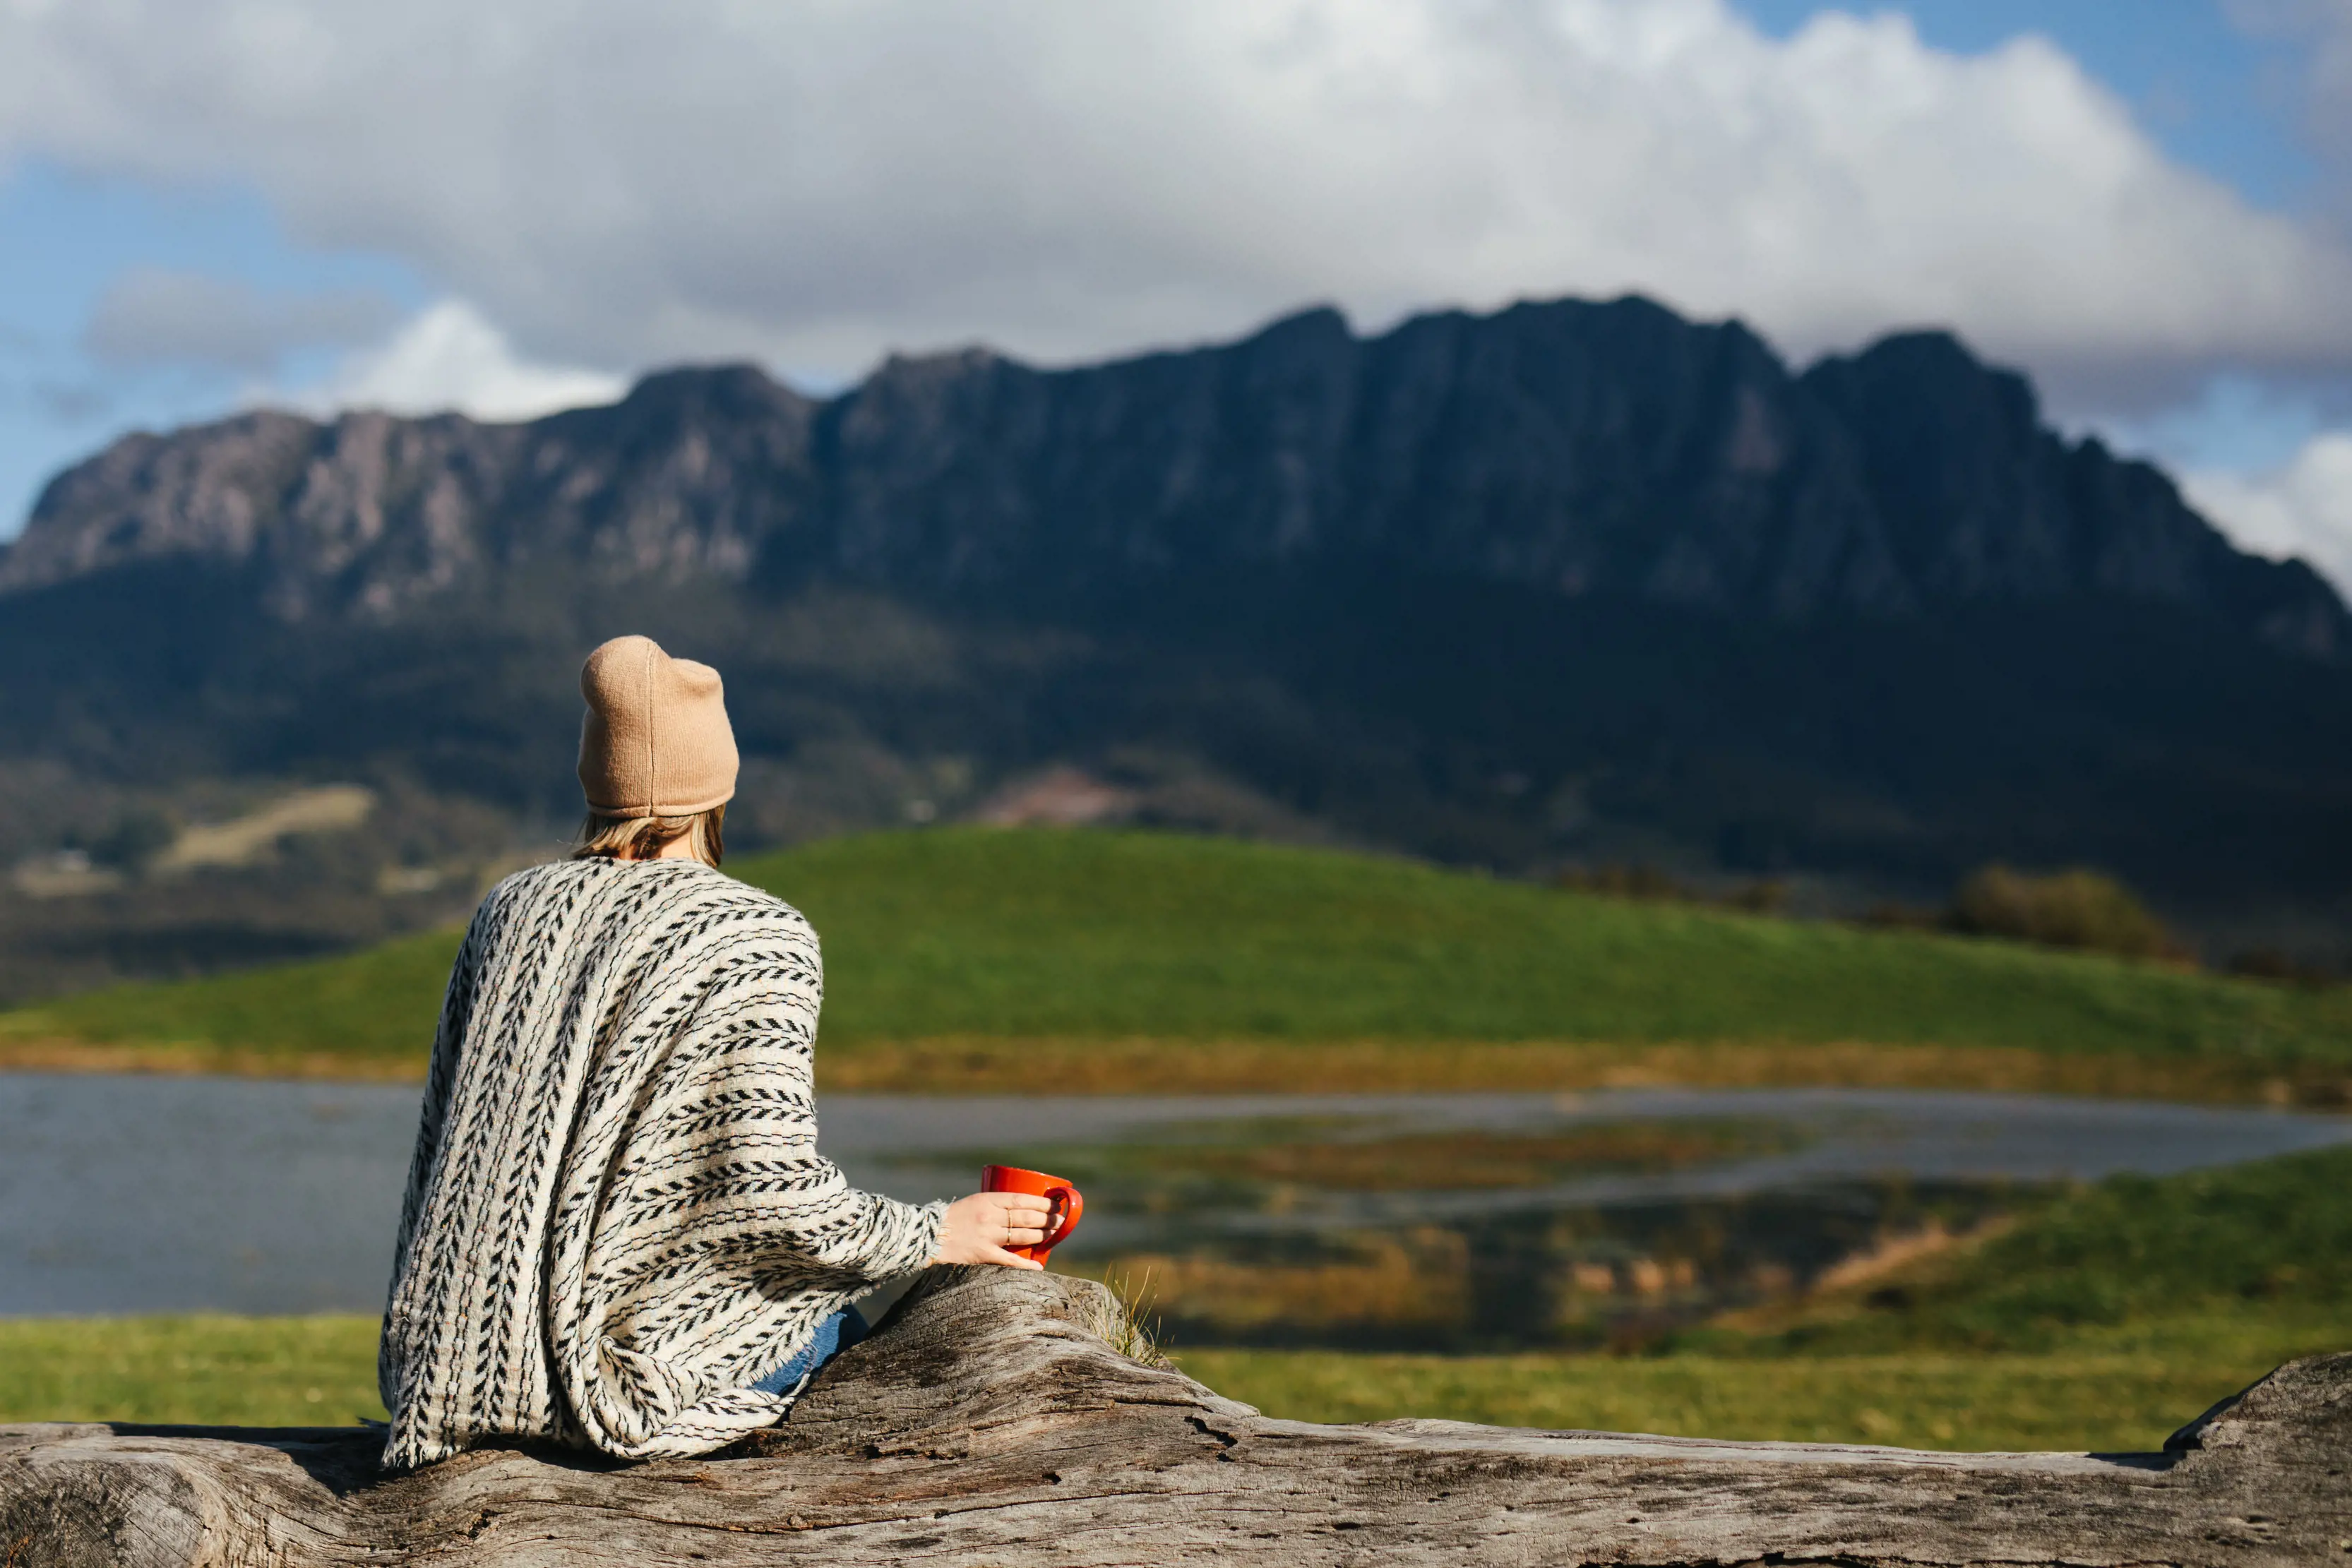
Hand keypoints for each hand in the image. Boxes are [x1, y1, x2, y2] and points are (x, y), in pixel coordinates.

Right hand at [930, 1191, 1056, 1269]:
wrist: (928, 1236)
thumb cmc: (953, 1218)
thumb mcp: (974, 1203)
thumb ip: (995, 1206)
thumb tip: (1023, 1211)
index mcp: (987, 1199)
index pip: (1022, 1199)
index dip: (1043, 1202)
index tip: (1056, 1204)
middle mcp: (990, 1216)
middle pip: (1027, 1216)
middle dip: (1048, 1218)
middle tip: (1061, 1220)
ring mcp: (987, 1236)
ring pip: (1023, 1235)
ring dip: (1043, 1235)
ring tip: (1055, 1234)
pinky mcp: (982, 1255)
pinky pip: (1010, 1261)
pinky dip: (1026, 1264)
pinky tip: (1039, 1266)